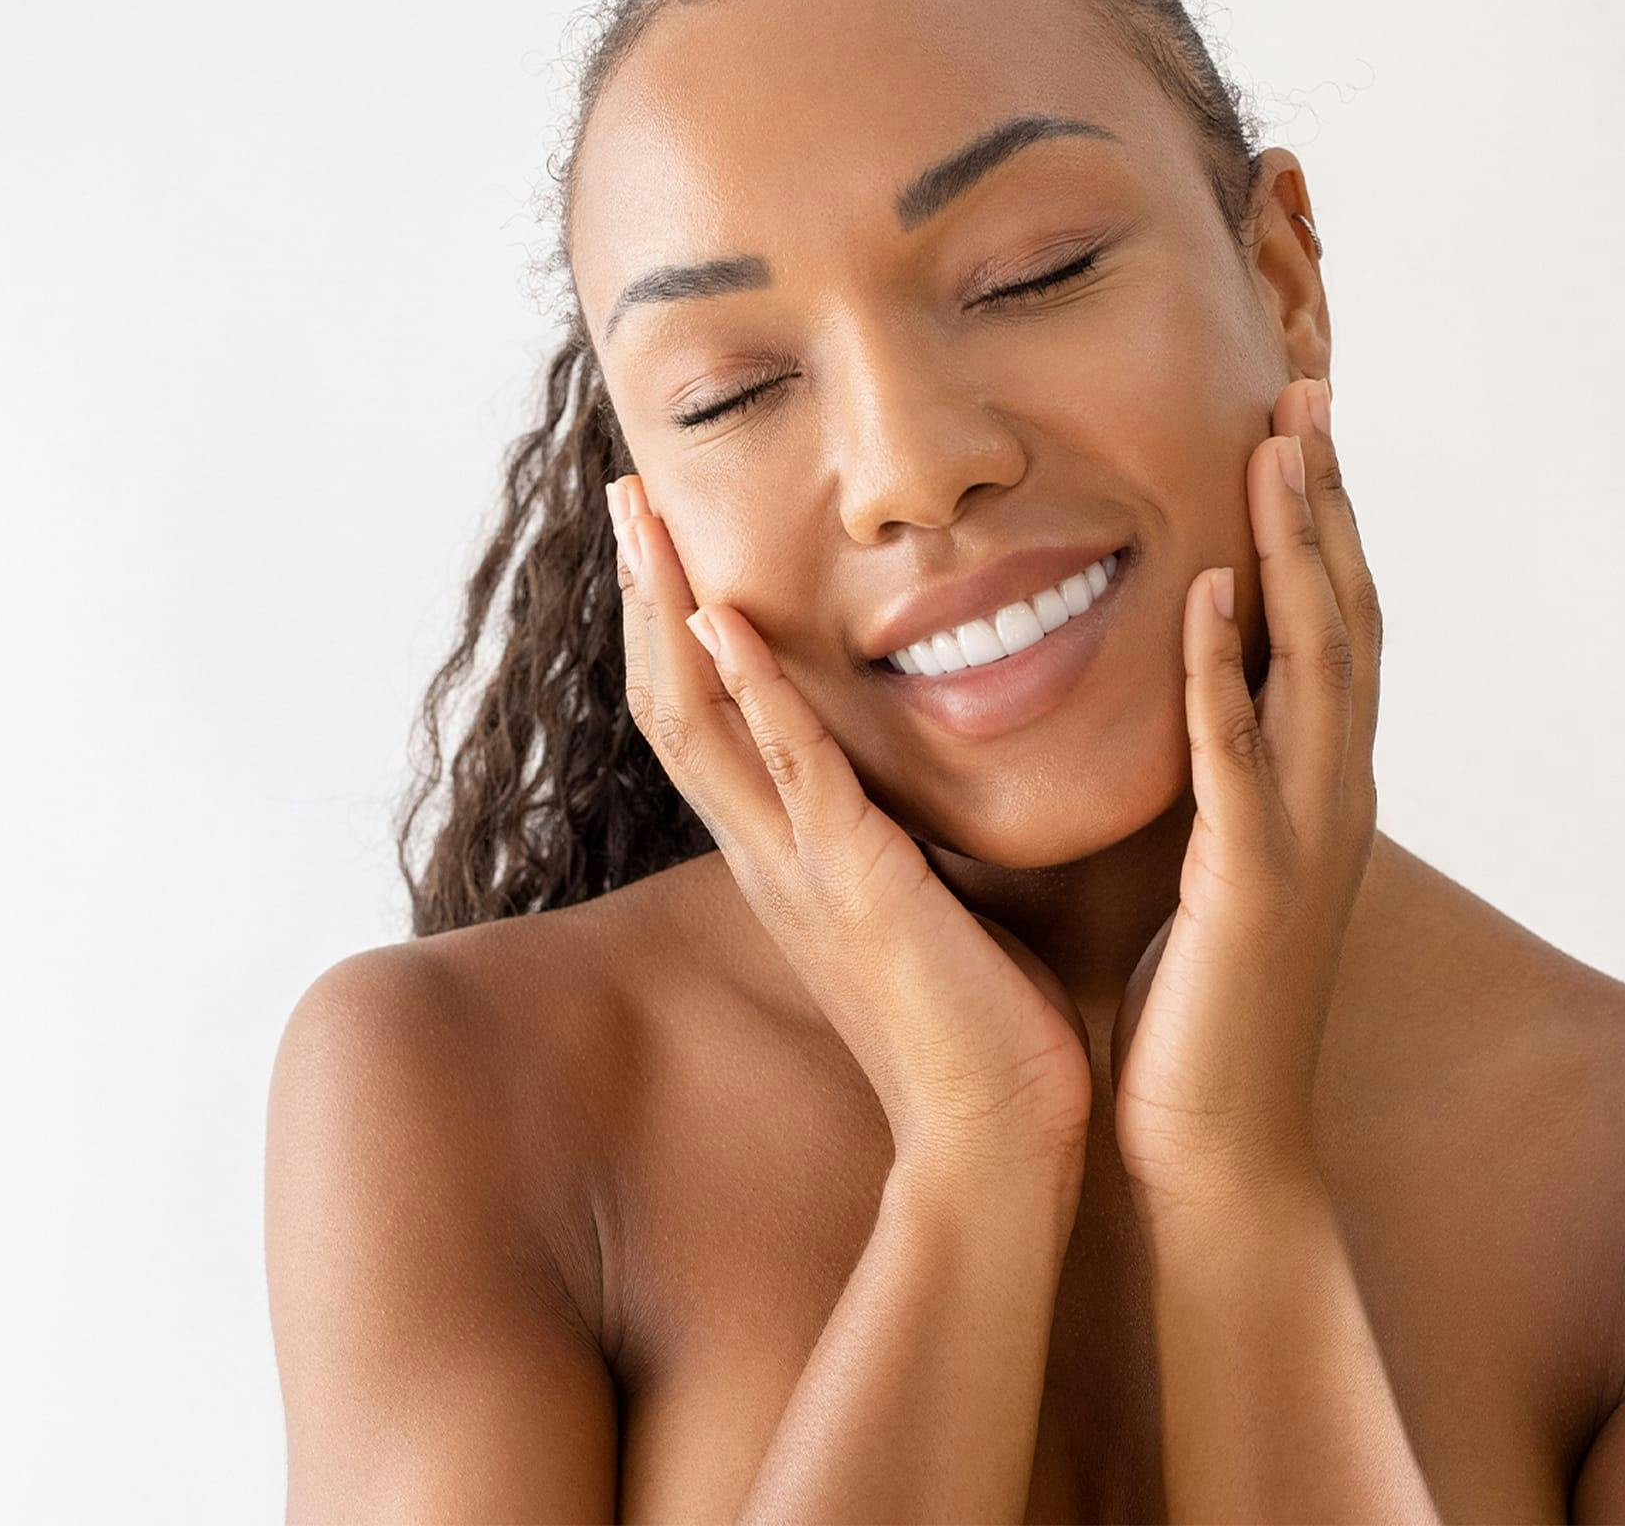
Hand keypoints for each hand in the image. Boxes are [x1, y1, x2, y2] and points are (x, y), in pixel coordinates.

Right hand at [607, 475, 1093, 1182]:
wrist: (996, 1133)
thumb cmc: (981, 1019)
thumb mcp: (930, 894)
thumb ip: (912, 825)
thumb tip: (941, 755)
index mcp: (790, 853)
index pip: (707, 718)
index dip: (676, 625)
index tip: (669, 536)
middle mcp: (771, 854)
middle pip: (672, 700)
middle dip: (647, 591)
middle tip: (627, 490)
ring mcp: (801, 867)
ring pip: (701, 719)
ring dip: (670, 611)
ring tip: (644, 516)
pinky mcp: (855, 882)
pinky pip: (789, 769)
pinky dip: (753, 692)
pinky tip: (725, 620)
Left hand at [1108, 377, 1383, 1215]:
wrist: (1214, 1146)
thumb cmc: (1198, 1007)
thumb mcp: (1214, 862)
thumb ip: (1216, 774)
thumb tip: (1187, 693)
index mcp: (1316, 785)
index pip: (1331, 624)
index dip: (1322, 520)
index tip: (1297, 418)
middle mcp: (1333, 793)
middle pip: (1345, 612)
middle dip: (1328, 498)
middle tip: (1309, 387)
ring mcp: (1304, 835)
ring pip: (1316, 662)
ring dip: (1299, 547)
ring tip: (1280, 443)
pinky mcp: (1252, 883)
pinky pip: (1242, 754)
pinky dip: (1230, 667)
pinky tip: (1214, 587)